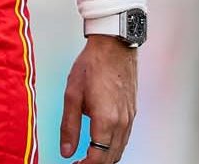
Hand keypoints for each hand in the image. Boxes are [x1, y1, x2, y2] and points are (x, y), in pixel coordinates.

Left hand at [60, 35, 137, 162]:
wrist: (114, 46)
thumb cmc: (92, 65)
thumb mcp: (72, 95)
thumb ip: (69, 126)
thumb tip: (66, 151)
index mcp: (106, 120)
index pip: (98, 158)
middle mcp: (122, 122)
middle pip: (111, 158)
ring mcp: (130, 118)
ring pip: (120, 149)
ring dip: (105, 158)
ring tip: (88, 157)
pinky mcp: (132, 112)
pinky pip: (124, 138)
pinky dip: (113, 147)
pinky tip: (101, 143)